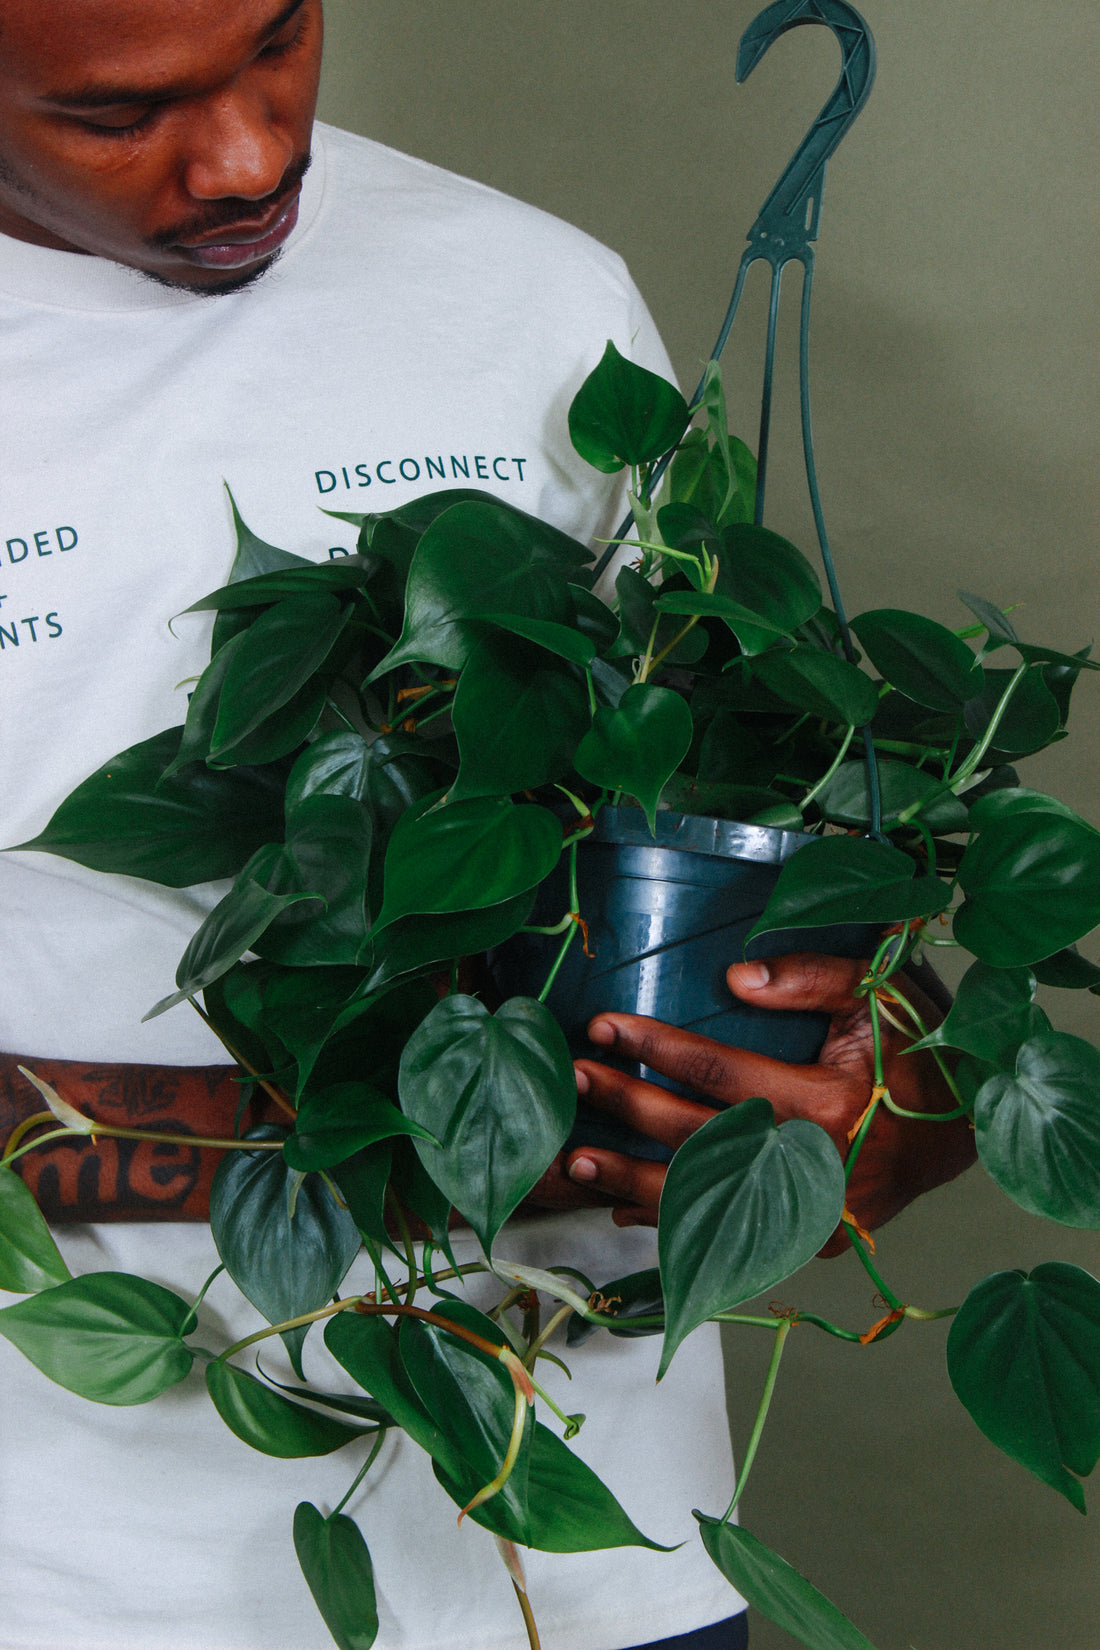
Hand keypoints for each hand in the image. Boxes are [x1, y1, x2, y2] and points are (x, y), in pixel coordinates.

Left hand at [531, 953, 974, 1256]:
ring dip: (631, 1181)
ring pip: (706, 1203)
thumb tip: (734, 976)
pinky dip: (675, 1224)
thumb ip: (811, 977)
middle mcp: (815, 1168)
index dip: (657, 1049)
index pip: (720, 1074)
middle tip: (572, 1080)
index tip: (604, 1026)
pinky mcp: (810, 1238)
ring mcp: (812, 1214)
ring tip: (574, 1158)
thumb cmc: (918, 1048)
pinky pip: (730, 1232)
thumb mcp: (880, 993)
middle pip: (697, 1139)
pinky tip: (623, 1207)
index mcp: (830, 1103)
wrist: (970, 1125)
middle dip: (625, 1108)